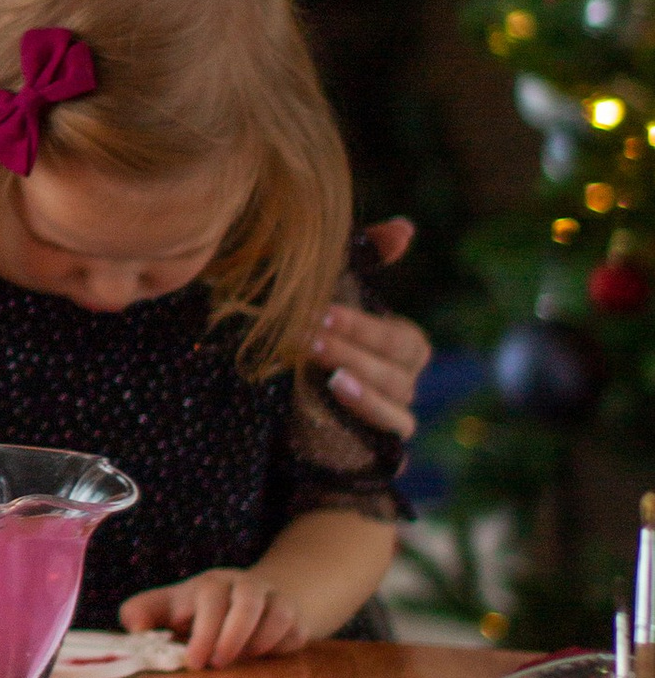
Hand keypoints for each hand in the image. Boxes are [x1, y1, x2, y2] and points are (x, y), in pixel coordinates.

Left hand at [121, 570, 304, 667]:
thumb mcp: (170, 608)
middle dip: (232, 637)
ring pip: (279, 615)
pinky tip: (263, 662)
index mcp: (211, 584)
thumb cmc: (201, 612)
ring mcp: (275, 600)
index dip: (203, 631)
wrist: (254, 601)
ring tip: (241, 663)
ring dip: (259, 643)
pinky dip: (280, 650)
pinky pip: (295, 634)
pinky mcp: (296, 619)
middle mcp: (246, 586)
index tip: (193, 662)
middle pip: (248, 602)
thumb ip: (144, 612)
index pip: (210, 598)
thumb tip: (133, 628)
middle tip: (217, 665)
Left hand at [311, 219, 430, 439]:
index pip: (401, 338)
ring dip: (361, 382)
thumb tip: (405, 227)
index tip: (321, 312)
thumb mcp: (325, 298)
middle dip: (357, 349)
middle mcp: (403, 382)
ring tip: (325, 368)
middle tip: (311, 334)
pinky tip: (342, 397)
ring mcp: (393, 417)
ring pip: (399, 401)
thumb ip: (364, 259)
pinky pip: (393, 438)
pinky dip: (372, 415)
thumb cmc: (307, 341)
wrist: (271, 412)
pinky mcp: (378, 449)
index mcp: (399, 347)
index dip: (365, 326)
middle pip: (401, 367)